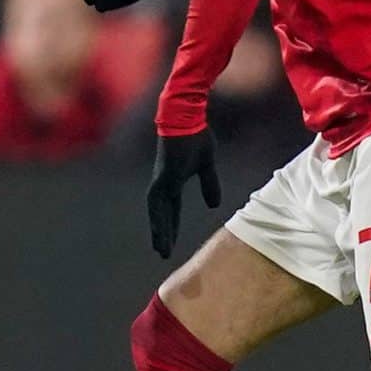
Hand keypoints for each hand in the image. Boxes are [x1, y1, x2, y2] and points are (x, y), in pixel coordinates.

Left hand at [146, 128, 220, 259]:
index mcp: (173, 182)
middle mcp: (163, 184)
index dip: (172, 226)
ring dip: (159, 231)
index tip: (171, 243)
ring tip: (161, 250)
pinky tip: (159, 231)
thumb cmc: (195, 137)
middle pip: (162, 215)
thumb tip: (213, 205)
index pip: (172, 210)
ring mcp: (161, 180)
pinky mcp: (162, 175)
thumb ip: (209, 184)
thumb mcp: (206, 166)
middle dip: (163, 234)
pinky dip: (158, 217)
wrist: (188, 116)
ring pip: (157, 212)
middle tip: (163, 253)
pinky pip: (157, 201)